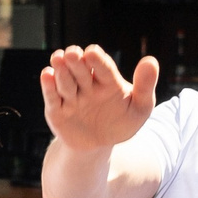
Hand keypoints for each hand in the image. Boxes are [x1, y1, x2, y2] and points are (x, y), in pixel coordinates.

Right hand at [40, 46, 157, 152]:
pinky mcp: (56, 110)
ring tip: (59, 58)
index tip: (93, 52)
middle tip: (74, 53)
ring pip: (65, 81)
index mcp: (108, 81)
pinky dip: (48, 86)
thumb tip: (151, 61)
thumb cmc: (121, 122)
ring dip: (62, 70)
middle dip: (76, 61)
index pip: (103, 68)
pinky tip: (47, 74)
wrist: (100, 145)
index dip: (98, 60)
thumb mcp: (140, 108)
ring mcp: (71, 97)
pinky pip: (52, 97)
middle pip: (81, 70)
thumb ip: (145, 86)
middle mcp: (87, 85)